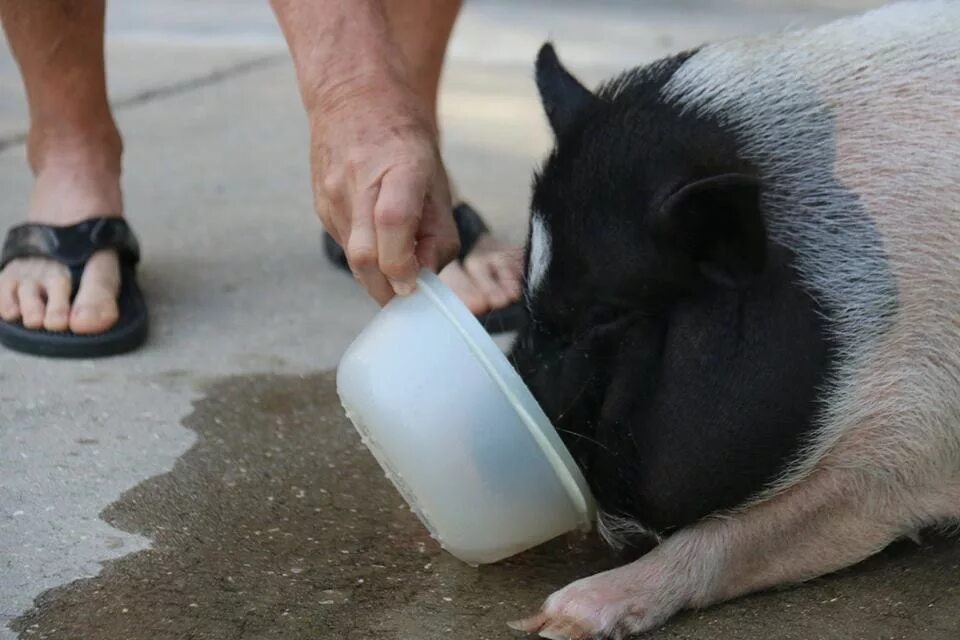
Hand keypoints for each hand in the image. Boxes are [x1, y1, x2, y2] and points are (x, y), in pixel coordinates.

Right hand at [309, 80, 457, 304]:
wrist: (354, 97)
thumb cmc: (404, 141)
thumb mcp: (437, 181)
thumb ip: (438, 233)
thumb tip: (427, 276)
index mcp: (398, 168)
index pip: (392, 222)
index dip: (402, 263)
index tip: (415, 284)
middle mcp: (358, 182)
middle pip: (363, 255)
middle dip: (386, 288)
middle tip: (406, 297)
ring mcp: (333, 195)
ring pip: (352, 257)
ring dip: (376, 276)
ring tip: (397, 265)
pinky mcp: (320, 206)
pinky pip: (344, 245)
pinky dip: (364, 258)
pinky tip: (378, 243)